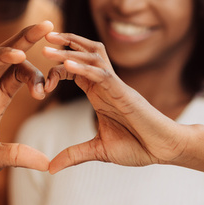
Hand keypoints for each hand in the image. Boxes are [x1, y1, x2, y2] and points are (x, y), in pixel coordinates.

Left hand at [42, 32, 188, 173]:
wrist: (164, 150)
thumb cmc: (138, 146)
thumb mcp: (99, 150)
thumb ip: (74, 155)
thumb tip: (50, 169)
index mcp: (99, 93)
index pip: (74, 69)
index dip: (55, 69)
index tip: (39, 80)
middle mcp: (106, 84)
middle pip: (84, 52)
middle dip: (64, 42)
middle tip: (42, 35)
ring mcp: (116, 86)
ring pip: (92, 57)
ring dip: (70, 50)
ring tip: (48, 45)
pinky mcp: (124, 93)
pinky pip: (103, 74)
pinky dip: (84, 68)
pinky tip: (67, 64)